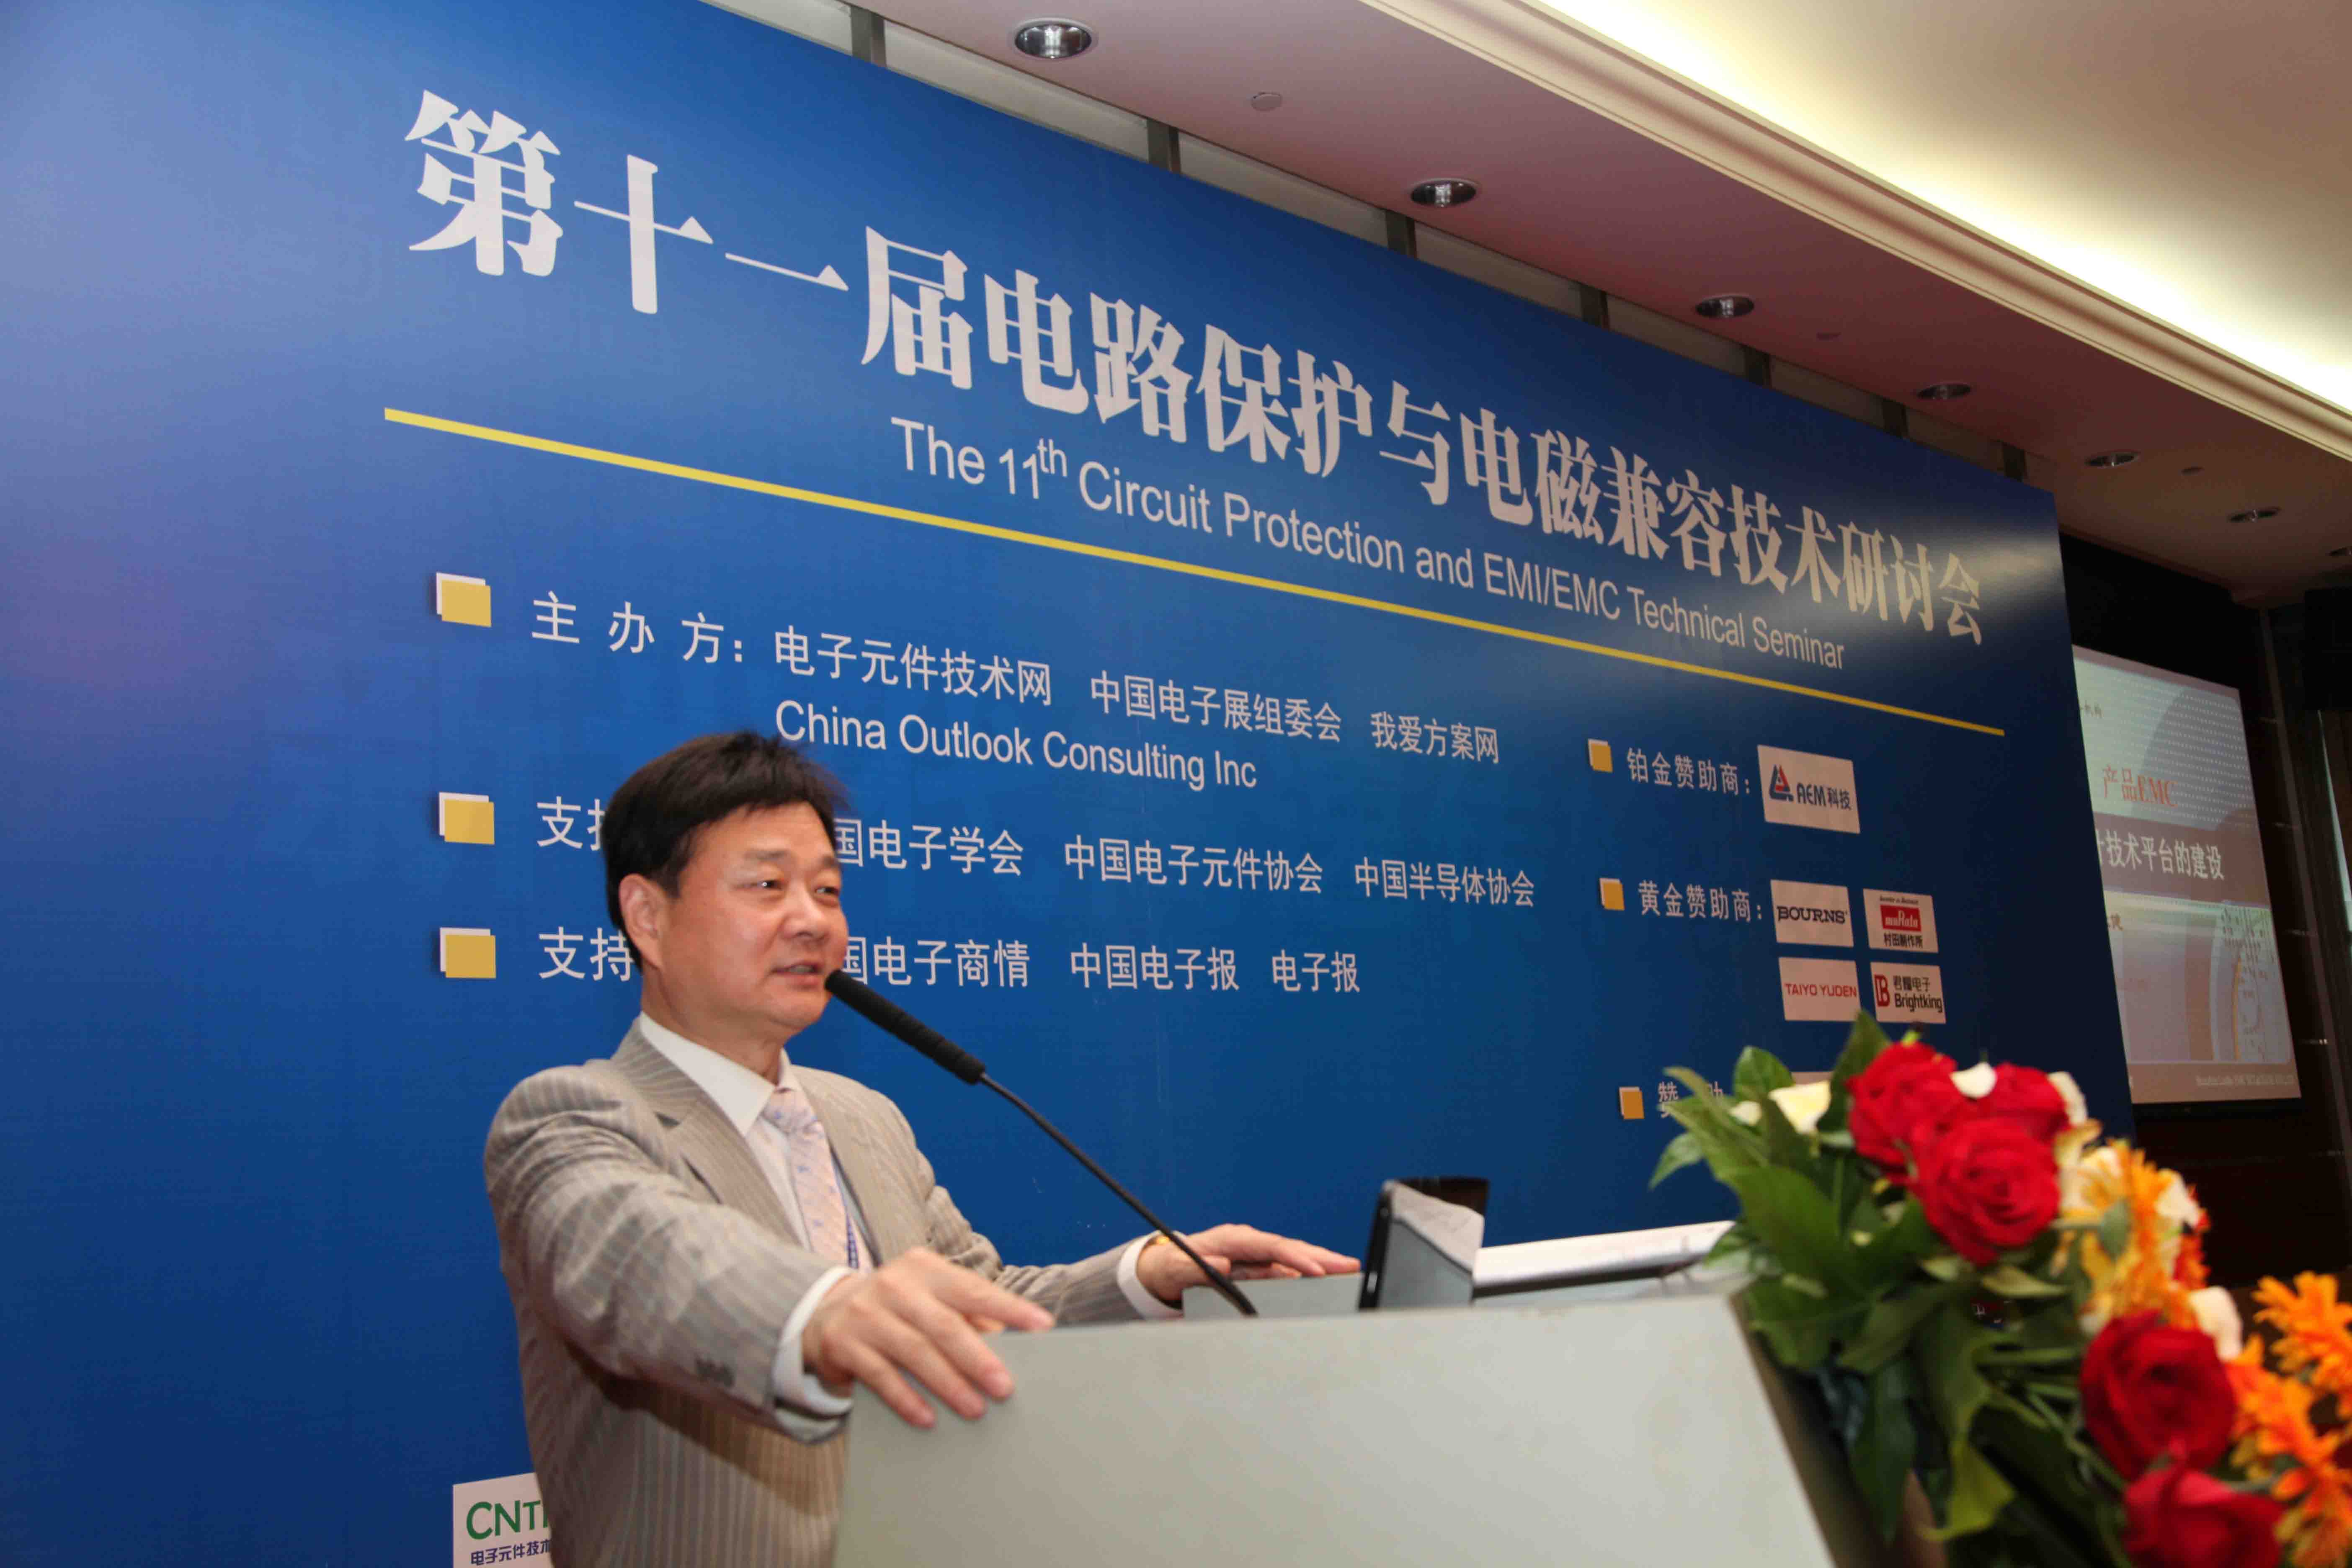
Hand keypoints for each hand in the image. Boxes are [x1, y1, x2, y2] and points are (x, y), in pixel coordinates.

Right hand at [802, 1248, 1053, 1428]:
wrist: (827, 1313)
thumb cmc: (899, 1308)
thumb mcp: (930, 1298)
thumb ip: (968, 1315)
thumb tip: (1015, 1344)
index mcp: (925, 1268)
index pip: (974, 1289)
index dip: (1009, 1309)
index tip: (1042, 1327)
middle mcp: (895, 1285)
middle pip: (945, 1325)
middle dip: (978, 1358)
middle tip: (1005, 1388)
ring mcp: (866, 1313)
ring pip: (915, 1351)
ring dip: (948, 1384)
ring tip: (975, 1410)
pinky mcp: (844, 1343)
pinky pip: (881, 1376)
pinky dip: (906, 1399)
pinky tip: (928, 1419)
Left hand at [1135, 1224, 1359, 1305]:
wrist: (1164, 1269)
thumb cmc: (1171, 1268)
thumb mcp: (1177, 1269)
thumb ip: (1198, 1266)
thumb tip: (1226, 1263)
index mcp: (1233, 1239)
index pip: (1272, 1247)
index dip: (1296, 1258)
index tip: (1317, 1270)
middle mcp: (1249, 1243)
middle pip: (1291, 1248)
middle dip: (1322, 1257)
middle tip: (1350, 1265)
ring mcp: (1255, 1255)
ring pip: (1293, 1258)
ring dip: (1321, 1263)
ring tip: (1349, 1270)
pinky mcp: (1257, 1267)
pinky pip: (1287, 1269)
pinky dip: (1308, 1273)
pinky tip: (1327, 1279)